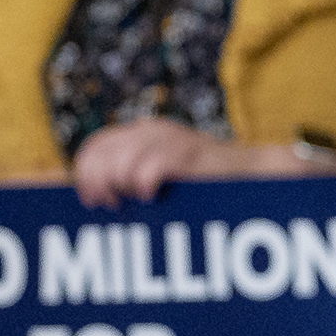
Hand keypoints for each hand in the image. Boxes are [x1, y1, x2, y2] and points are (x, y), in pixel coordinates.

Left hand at [70, 115, 266, 204]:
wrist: (249, 174)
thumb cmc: (202, 184)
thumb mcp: (160, 174)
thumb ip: (130, 177)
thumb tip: (96, 199)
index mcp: (140, 134)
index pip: (94, 147)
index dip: (86, 174)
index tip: (94, 201)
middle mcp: (151, 131)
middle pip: (101, 154)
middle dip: (99, 183)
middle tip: (113, 205)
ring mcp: (169, 139)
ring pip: (121, 163)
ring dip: (122, 188)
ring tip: (136, 201)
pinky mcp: (187, 152)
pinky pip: (149, 169)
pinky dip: (144, 187)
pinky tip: (153, 197)